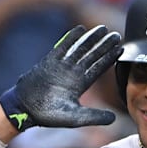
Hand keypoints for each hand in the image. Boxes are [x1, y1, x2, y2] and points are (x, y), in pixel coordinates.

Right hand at [0, 25, 121, 130]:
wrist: (25, 110)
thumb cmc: (49, 115)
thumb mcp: (75, 117)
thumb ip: (94, 116)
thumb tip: (114, 118)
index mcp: (80, 84)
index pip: (98, 68)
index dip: (109, 58)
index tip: (121, 49)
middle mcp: (72, 73)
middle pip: (92, 55)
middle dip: (104, 45)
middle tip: (116, 34)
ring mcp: (60, 66)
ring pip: (79, 49)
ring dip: (90, 39)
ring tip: (103, 29)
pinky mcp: (48, 62)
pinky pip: (61, 47)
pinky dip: (70, 38)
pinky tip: (80, 29)